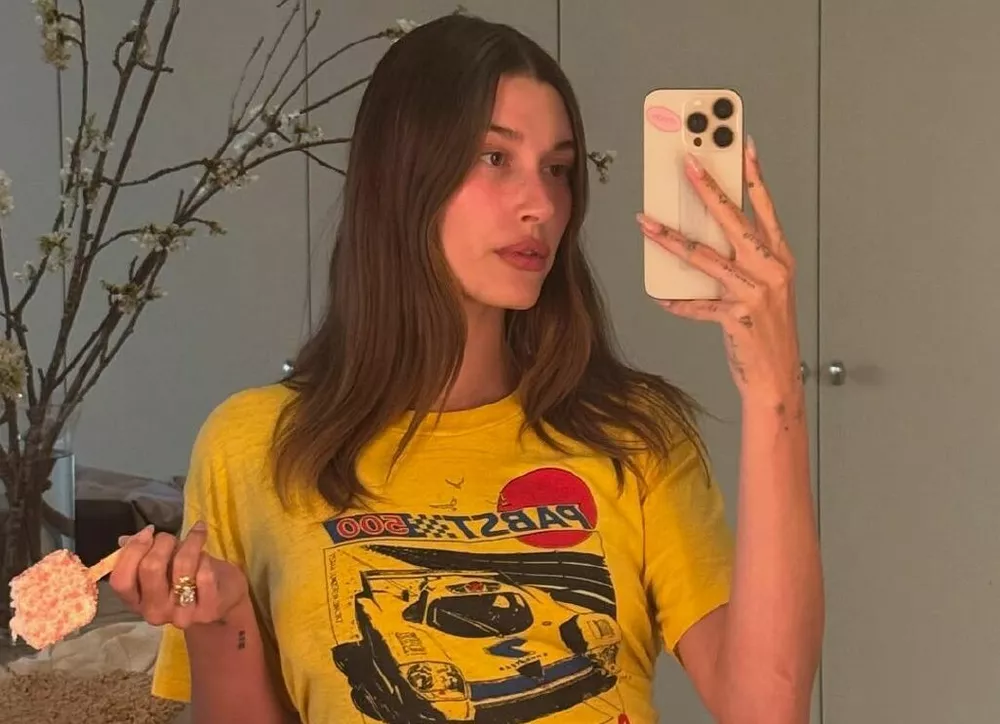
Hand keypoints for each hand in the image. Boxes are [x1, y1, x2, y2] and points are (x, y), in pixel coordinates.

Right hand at [108, 521, 248, 628]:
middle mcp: (154, 612)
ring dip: (189, 544)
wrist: (224, 594)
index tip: (148, 532)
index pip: (121, 580)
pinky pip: (204, 574)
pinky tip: (207, 558)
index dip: (132, 550)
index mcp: (135, 601)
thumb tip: (125, 540)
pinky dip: (206, 558)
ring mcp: (180, 616)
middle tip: (171, 537)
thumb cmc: (188, 575)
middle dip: (163, 542)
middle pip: (150, 568)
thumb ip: (142, 553)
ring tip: (195, 537)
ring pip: (182, 566)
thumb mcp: (163, 563)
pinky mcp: (207, 611)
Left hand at [637, 137, 802, 407]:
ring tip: (645, 222)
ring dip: (670, 238)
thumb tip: (703, 239)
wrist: (776, 377)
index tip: (741, 145)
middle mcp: (771, 269)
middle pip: (733, 220)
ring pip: (704, 257)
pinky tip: (659, 296)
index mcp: (780, 257)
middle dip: (708, 188)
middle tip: (687, 163)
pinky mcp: (737, 316)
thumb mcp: (764, 289)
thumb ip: (741, 262)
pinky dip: (676, 301)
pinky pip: (697, 304)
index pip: (765, 207)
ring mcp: (755, 292)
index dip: (754, 175)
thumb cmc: (768, 331)